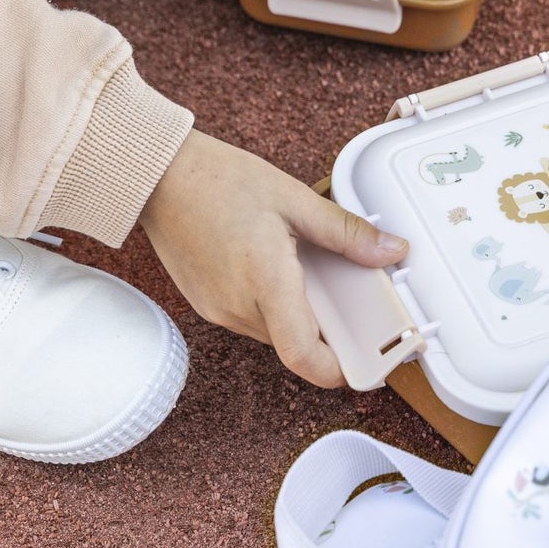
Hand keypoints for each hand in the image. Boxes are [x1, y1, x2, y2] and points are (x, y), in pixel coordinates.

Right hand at [140, 129, 405, 387]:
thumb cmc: (216, 180)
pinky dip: (273, 306)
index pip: (304, 356)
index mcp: (264, 280)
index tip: (364, 365)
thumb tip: (390, 251)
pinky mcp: (206, 305)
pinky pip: (251, 320)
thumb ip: (346, 232)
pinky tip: (276, 269)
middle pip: (296, 344)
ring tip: (307, 272)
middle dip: (326, 330)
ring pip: (275, 333)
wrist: (158, 175)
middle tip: (348, 300)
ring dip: (298, 315)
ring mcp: (217, 309)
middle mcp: (237, 305)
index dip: (339, 372)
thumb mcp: (294, 199)